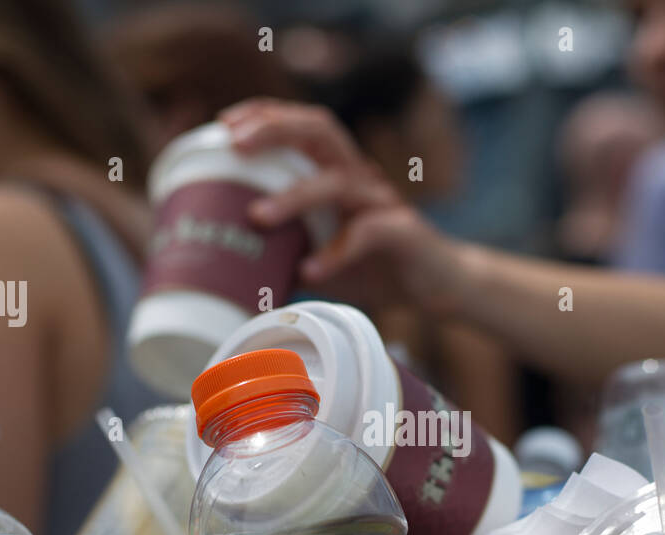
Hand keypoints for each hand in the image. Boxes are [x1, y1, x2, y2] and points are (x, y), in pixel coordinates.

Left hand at [220, 99, 461, 311]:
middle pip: (322, 129)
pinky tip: (310, 271)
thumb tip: (234, 269)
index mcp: (340, 173)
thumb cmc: (377, 268)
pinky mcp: (404, 233)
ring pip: (338, 182)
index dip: (266, 115)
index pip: (304, 126)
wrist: (439, 288)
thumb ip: (286, 254)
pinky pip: (368, 233)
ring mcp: (383, 203)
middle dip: (276, 128)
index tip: (224, 125)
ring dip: (294, 195)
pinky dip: (336, 252)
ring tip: (258, 217)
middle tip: (237, 143)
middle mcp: (361, 178)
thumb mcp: (322, 258)